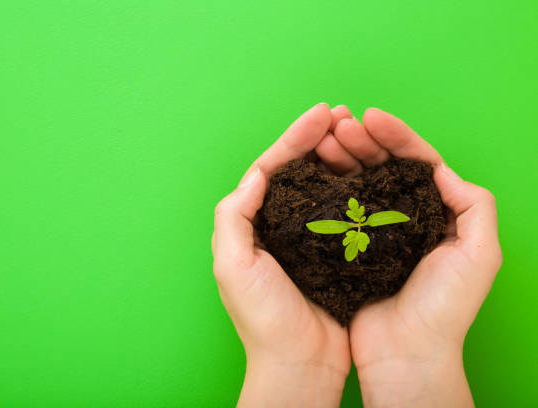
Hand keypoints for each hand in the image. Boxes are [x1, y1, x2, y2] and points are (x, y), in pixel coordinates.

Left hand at [211, 103, 353, 406]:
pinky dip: (354, 187)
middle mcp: (278, 224)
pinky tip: (369, 171)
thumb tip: (257, 173)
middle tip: (342, 114)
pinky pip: (345, 209)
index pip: (272, 168)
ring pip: (322, 184)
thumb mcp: (234, 266)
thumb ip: (235, 216)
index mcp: (252, 223)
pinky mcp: (334, 251)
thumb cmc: (262, 319)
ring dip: (337, 156)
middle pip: (298, 170)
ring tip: (357, 133)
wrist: (299, 363)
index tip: (320, 114)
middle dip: (317, 139)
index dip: (294, 138)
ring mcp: (307, 236)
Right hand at [317, 107, 501, 406]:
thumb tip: (441, 169)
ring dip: (342, 157)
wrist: (406, 353)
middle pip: (383, 166)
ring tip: (323, 140)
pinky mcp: (348, 246)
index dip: (396, 136)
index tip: (371, 117)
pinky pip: (337, 208)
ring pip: (357, 182)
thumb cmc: (445, 308)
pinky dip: (327, 187)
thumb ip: (475, 205)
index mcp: (436, 212)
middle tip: (339, 126)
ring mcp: (374, 231)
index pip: (416, 161)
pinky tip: (314, 170)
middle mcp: (404, 216)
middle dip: (362, 141)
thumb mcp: (480, 254)